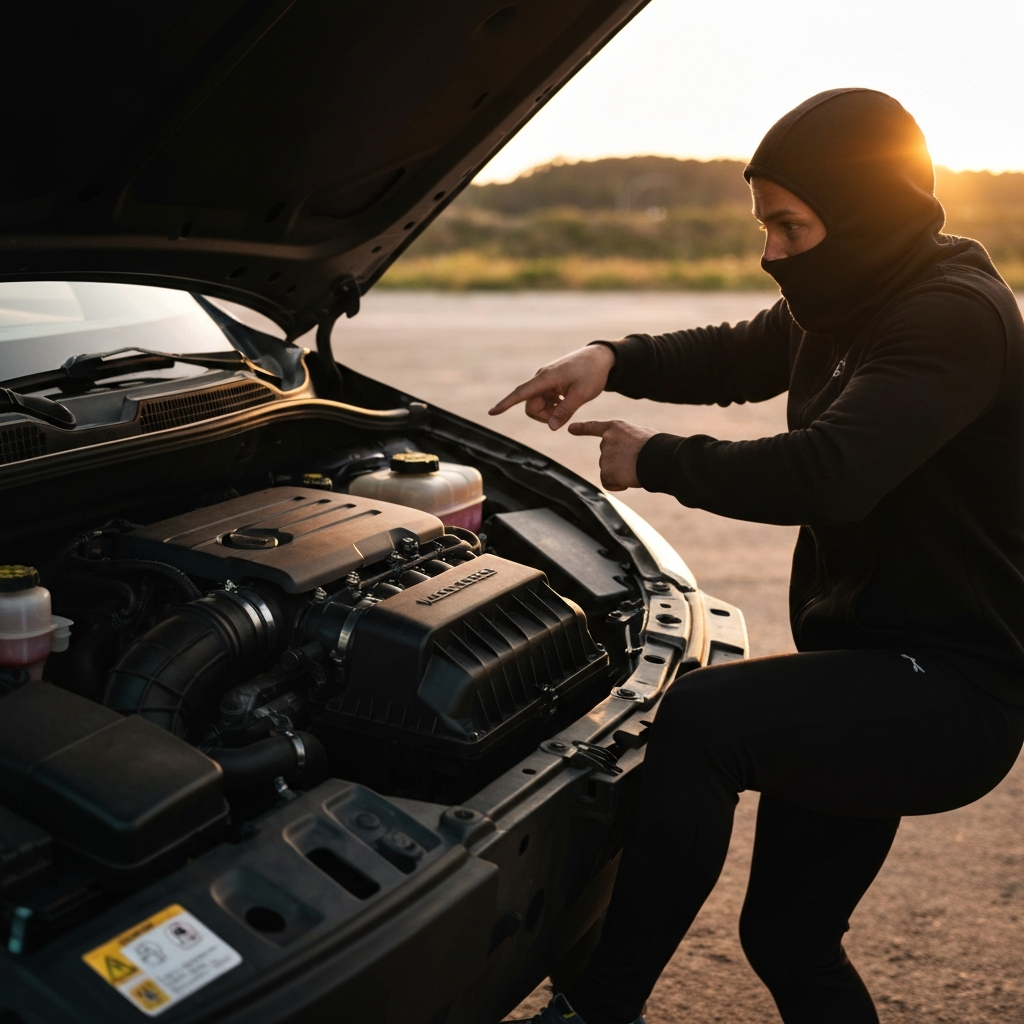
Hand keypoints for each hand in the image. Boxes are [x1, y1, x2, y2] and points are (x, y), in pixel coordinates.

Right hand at [488, 343, 615, 429]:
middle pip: (531, 405)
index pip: (521, 393)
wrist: (601, 358)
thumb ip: (565, 411)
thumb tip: (551, 427)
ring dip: (550, 411)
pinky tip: (567, 400)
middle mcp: (542, 378)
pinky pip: (545, 400)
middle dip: (543, 416)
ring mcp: (546, 380)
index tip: (491, 412)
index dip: (505, 404)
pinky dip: (554, 406)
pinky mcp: (551, 383)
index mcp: (546, 378)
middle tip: (563, 415)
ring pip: (538, 404)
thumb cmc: (592, 374)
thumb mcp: (582, 395)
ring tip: (568, 405)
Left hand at [568, 419, 656, 490]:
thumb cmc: (658, 446)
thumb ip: (628, 439)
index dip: (582, 428)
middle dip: (619, 462)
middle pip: (606, 456)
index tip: (570, 429)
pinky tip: (631, 478)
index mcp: (616, 427)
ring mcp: (605, 456)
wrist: (660, 458)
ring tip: (636, 468)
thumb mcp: (641, 434)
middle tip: (636, 462)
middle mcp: (606, 440)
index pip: (595, 427)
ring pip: (609, 471)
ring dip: (621, 473)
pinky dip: (618, 484)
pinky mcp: (606, 471)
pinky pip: (609, 483)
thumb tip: (630, 451)